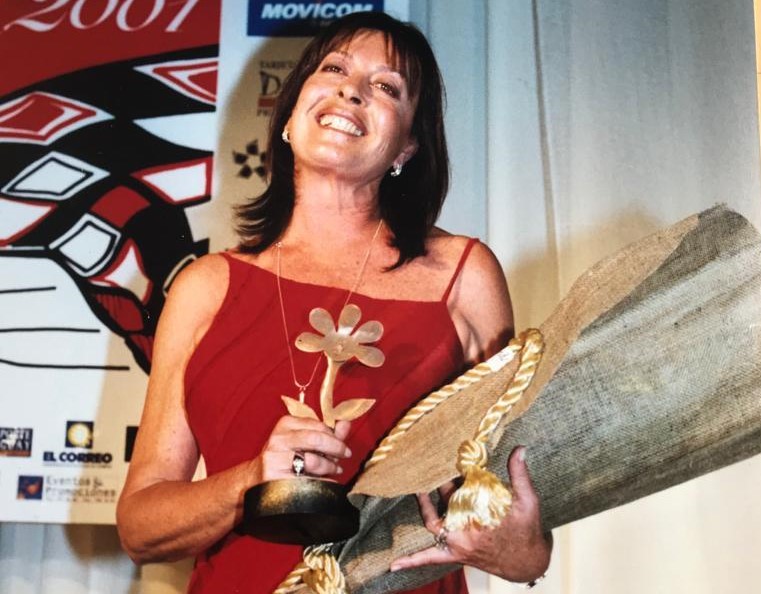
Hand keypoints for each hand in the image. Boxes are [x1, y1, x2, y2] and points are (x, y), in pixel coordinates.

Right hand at [255, 416, 351, 481]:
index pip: (318, 425)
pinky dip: (322, 482)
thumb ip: (326, 433)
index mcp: (286, 424)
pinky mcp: (275, 478)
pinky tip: (326, 482)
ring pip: (312, 461)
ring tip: (334, 470)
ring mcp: (275, 459)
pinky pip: (306, 481)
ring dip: (330, 466)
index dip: (335, 436)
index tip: (342, 445)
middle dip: (336, 448)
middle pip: (316, 439)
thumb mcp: (304, 441)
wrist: (257, 478)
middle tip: (345, 455)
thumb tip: (346, 424)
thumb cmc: (286, 457)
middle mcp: (279, 439)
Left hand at [390, 446, 551, 582]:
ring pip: (433, 525)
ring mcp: (457, 546)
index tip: (453, 457)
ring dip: (425, 507)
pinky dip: (412, 561)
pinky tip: (393, 566)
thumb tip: (520, 449)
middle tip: (439, 467)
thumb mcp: (529, 501)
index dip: (456, 473)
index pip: (461, 489)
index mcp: (481, 517)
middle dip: (441, 485)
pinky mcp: (455, 555)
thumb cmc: (527, 531)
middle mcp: (465, 533)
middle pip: (445, 503)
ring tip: (419, 489)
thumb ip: (520, 475)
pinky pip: (430, 559)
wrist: (527, 563)